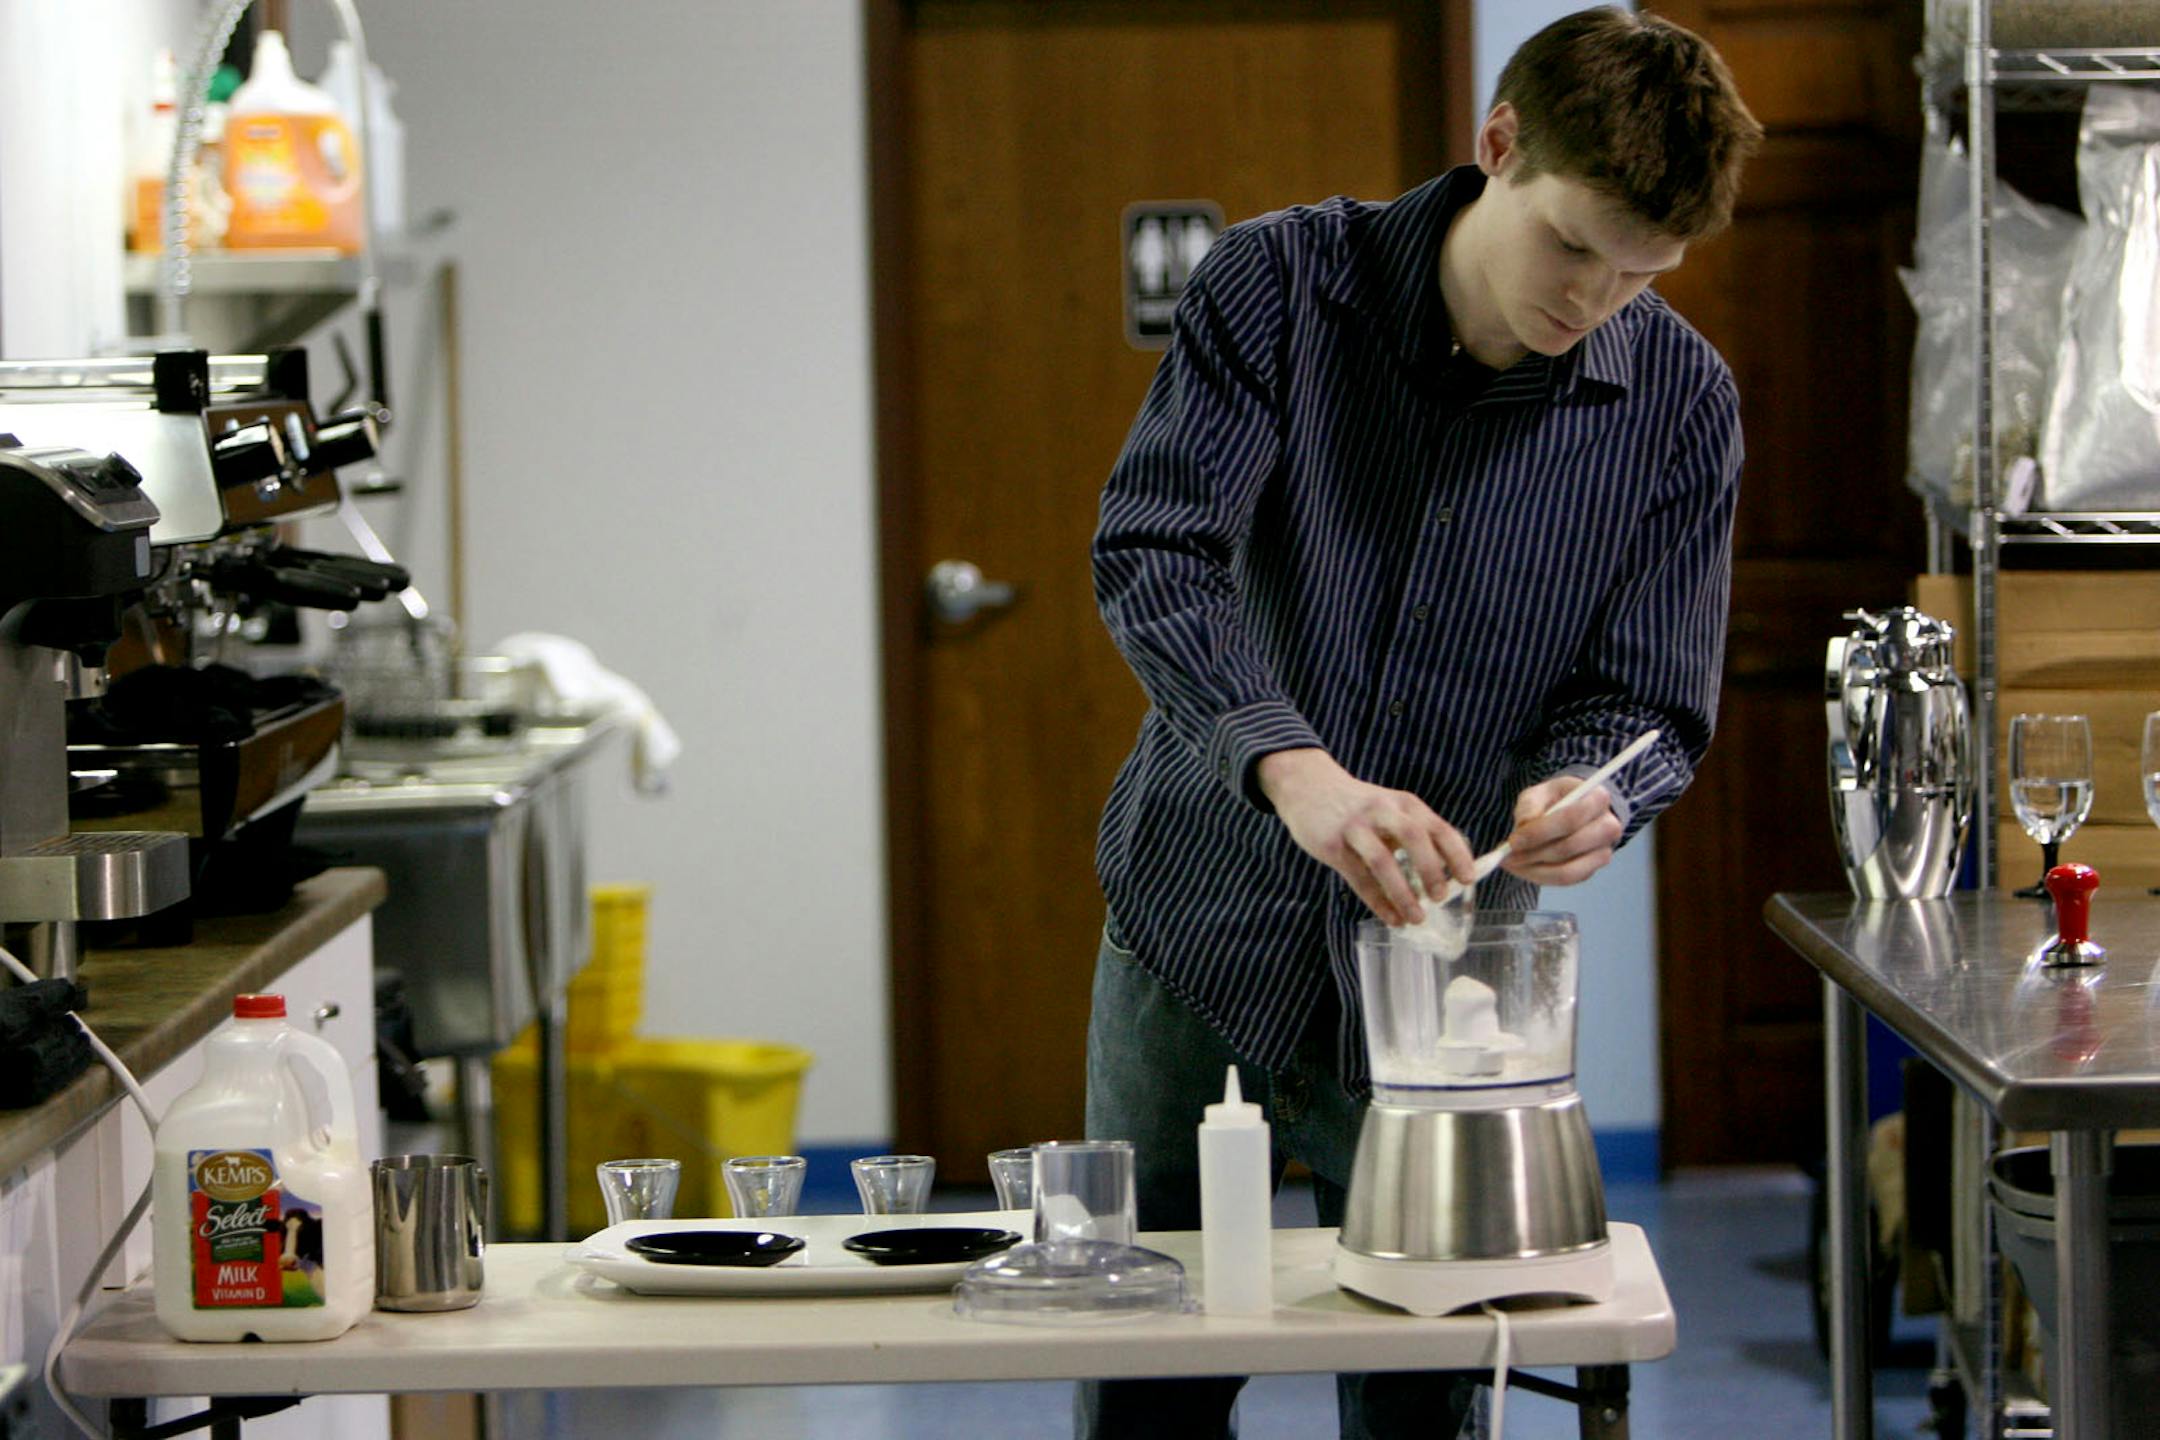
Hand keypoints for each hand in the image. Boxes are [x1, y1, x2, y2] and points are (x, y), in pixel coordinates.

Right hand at [1257, 749, 1474, 925]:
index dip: (1456, 854)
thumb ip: (1412, 834)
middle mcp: (1382, 811)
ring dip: (1402, 893)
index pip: (1438, 828)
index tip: (1468, 878)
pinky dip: (1377, 901)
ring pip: (1383, 861)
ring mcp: (1355, 827)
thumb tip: (1444, 875)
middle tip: (1441, 898)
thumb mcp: (1390, 809)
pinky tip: (1391, 917)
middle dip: (1431, 871)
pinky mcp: (1332, 844)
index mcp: (1404, 804)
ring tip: (1416, 918)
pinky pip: (1358, 877)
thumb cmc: (1357, 806)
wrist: (1308, 785)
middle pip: (1414, 838)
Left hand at [1500, 776, 1621, 886]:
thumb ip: (1530, 805)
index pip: (1570, 819)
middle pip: (1570, 847)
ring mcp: (1603, 852)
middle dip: (1533, 854)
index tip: (1513, 840)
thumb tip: (1524, 825)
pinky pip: (1565, 881)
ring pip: (1567, 871)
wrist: (1572, 811)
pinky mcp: (1592, 870)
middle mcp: (1609, 827)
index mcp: (1598, 798)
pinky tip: (1522, 868)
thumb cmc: (1555, 800)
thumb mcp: (1539, 793)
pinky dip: (1540, 877)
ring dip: (1534, 870)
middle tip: (1507, 856)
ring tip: (1510, 863)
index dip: (1540, 832)